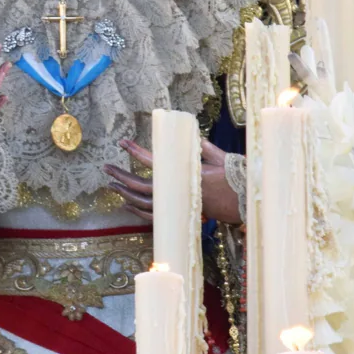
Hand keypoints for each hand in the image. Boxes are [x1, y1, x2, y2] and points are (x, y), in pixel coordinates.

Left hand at [103, 139, 241, 224]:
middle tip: (106, 168)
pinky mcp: (180, 216)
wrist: (247, 202)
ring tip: (111, 184)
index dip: (136, 152)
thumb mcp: (220, 157)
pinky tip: (127, 204)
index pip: (154, 162)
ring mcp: (178, 206)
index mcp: (185, 174)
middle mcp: (178, 192)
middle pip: (142, 186)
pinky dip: (138, 210)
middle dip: (122, 176)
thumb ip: (204, 147)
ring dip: (126, 194)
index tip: (122, 143)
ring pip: (144, 203)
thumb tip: (194, 136)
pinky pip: (153, 217)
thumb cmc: (236, 178)